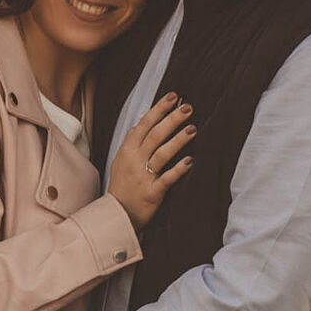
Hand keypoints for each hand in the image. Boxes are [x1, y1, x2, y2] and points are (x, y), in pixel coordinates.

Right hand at [107, 93, 195, 228]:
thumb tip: (140, 121)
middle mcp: (134, 161)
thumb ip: (131, 141)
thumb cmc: (122, 185)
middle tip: (187, 107)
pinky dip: (177, 169)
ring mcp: (142, 176)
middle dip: (171, 119)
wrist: (117, 214)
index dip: (158, 109)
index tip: (172, 96)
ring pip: (161, 154)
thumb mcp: (120, 160)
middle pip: (154, 135)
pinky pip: (166, 178)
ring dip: (177, 140)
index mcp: (127, 150)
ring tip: (192, 128)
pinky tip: (190, 160)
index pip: (144, 124)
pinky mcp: (152, 192)